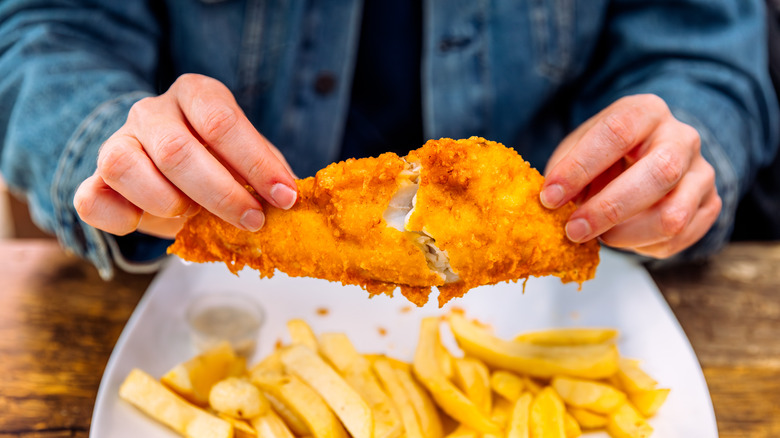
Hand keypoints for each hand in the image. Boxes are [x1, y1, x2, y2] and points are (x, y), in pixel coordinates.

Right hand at [74, 74, 296, 237]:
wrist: (174, 173)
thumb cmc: (221, 163)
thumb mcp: (250, 160)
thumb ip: (267, 172)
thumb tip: (291, 196)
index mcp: (196, 94)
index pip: (221, 122)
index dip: (256, 164)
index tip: (285, 197)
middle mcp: (151, 111)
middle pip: (177, 150)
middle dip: (222, 194)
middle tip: (253, 220)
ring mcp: (117, 142)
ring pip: (124, 167)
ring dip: (168, 203)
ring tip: (195, 216)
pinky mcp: (95, 179)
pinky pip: (91, 199)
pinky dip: (120, 219)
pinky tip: (149, 224)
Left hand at [540, 94, 721, 257]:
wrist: (644, 159)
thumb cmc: (603, 155)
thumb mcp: (578, 149)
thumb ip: (565, 169)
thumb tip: (550, 201)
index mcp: (645, 112)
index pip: (617, 133)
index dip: (580, 168)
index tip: (549, 197)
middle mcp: (682, 137)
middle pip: (659, 173)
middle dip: (609, 209)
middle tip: (573, 230)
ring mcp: (702, 172)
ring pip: (673, 215)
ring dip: (625, 234)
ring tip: (597, 234)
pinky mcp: (709, 205)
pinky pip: (678, 238)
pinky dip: (642, 246)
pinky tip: (621, 236)